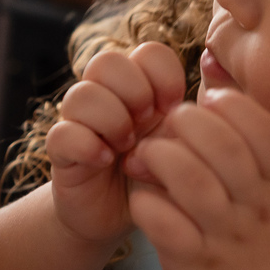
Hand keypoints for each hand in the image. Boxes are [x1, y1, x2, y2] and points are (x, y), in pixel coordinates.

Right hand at [47, 42, 184, 243]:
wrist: (120, 217)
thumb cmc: (159, 177)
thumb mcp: (184, 147)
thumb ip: (193, 120)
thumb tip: (209, 88)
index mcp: (138, 89)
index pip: (147, 52)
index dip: (163, 75)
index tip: (173, 109)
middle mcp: (104, 98)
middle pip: (106, 61)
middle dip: (134, 91)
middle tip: (146, 123)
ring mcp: (78, 122)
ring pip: (80, 94)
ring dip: (111, 119)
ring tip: (126, 147)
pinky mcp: (60, 152)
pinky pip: (62, 133)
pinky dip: (87, 145)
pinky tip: (105, 162)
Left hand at [123, 88, 269, 269]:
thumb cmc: (262, 245)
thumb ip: (246, 157)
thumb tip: (207, 100)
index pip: (265, 131)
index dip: (233, 105)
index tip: (209, 99)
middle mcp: (253, 208)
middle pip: (225, 147)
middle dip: (189, 122)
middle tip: (168, 122)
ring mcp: (224, 235)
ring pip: (191, 179)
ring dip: (161, 156)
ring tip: (146, 155)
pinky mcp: (192, 262)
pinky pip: (163, 222)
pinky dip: (145, 202)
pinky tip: (141, 199)